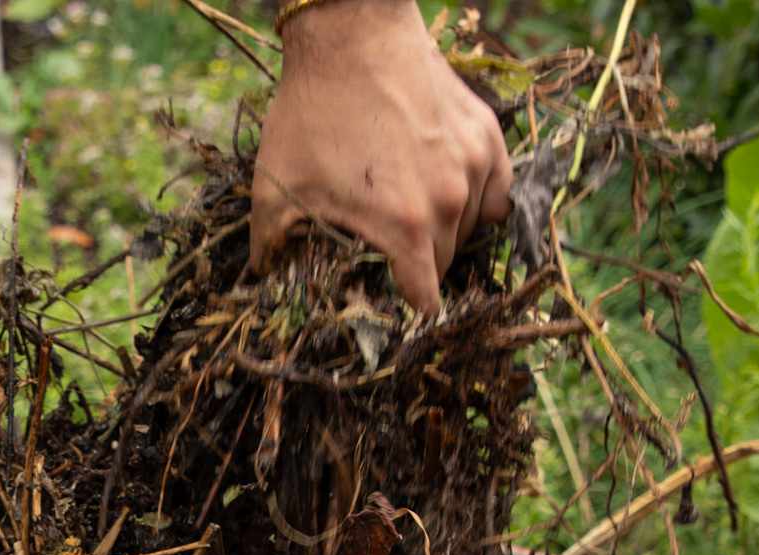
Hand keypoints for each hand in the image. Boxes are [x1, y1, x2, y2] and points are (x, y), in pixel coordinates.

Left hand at [250, 0, 511, 315]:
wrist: (351, 35)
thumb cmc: (311, 112)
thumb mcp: (275, 189)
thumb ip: (272, 250)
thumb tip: (262, 290)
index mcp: (405, 227)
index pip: (425, 303)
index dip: (407, 316)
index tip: (391, 315)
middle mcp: (450, 201)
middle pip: (446, 267)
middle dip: (418, 271)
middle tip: (387, 258)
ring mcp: (475, 166)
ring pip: (470, 230)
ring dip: (445, 235)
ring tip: (408, 216)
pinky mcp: (487, 136)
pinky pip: (496, 193)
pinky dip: (476, 202)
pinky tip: (448, 196)